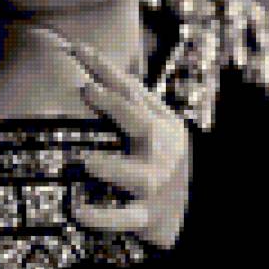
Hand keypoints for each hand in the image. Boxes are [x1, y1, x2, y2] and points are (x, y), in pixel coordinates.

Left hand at [72, 41, 190, 250]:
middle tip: (88, 89)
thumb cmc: (163, 162)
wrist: (190, 213)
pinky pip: (125, 219)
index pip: (133, 91)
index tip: (79, 49)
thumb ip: (135, 103)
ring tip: (85, 161)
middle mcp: (163, 152)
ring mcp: (156, 185)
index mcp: (164, 125)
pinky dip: (102, 217)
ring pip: (136, 177)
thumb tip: (99, 71)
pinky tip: (78, 211)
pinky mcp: (147, 217)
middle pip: (141, 124)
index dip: (106, 70)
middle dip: (116, 106)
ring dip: (111, 167)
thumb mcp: (159, 128)